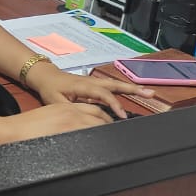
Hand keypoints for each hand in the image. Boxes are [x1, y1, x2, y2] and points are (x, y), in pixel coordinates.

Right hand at [6, 102, 115, 140]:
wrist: (12, 131)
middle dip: (111, 126)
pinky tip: (101, 151)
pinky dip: (98, 143)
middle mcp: (71, 113)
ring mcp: (71, 124)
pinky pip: (89, 137)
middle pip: (100, 117)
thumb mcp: (47, 115)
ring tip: (113, 143)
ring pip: (98, 127)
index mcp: (66, 107)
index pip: (95, 109)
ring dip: (107, 134)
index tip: (110, 125)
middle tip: (116, 136)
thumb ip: (64, 119)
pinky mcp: (68, 135)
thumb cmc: (25, 127)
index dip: (106, 118)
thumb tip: (75, 129)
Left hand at [23, 61, 154, 118]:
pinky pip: (111, 86)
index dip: (113, 104)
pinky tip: (134, 92)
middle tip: (151, 93)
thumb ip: (70, 110)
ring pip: (115, 84)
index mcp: (83, 86)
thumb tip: (83, 120)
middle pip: (115, 85)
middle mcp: (91, 82)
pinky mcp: (94, 84)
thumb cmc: (49, 88)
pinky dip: (123, 89)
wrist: (44, 76)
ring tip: (149, 92)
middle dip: (133, 89)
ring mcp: (94, 82)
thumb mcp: (56, 102)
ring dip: (132, 88)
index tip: (121, 115)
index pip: (103, 94)